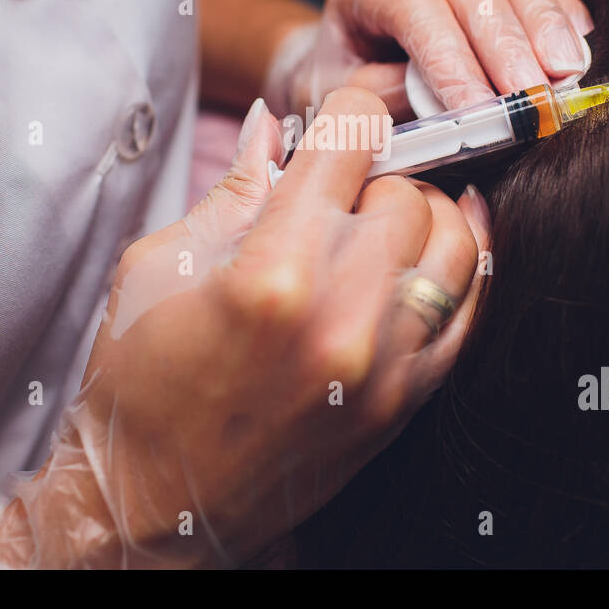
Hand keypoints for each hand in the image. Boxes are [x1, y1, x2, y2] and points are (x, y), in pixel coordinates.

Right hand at [0, 89, 491, 567]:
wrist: (152, 499)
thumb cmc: (138, 377)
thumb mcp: (159, 264)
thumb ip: (235, 189)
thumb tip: (275, 125)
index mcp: (270, 268)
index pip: (351, 142)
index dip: (350, 109)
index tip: (345, 113)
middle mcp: (339, 313)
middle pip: (408, 190)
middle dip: (378, 172)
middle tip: (345, 185)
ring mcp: (382, 364)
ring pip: (454, 242)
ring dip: (424, 216)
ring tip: (383, 219)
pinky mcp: (404, 402)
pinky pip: (469, 311)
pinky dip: (464, 266)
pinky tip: (439, 244)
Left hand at [271, 0, 593, 116]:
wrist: (342, 61)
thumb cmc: (338, 81)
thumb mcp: (338, 96)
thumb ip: (382, 95)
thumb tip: (439, 105)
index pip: (415, 10)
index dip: (450, 60)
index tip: (478, 110)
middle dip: (507, 47)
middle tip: (533, 99)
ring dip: (544, 30)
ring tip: (566, 78)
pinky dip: (561, 17)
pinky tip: (578, 54)